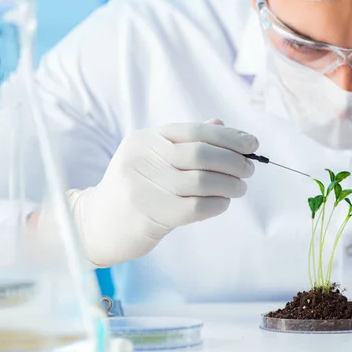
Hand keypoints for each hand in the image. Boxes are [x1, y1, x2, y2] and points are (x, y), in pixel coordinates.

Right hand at [67, 119, 257, 266]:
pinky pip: (197, 207)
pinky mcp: (151, 215)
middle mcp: (142, 159)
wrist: (99, 224)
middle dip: (234, 160)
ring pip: (202, 181)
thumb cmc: (137, 187)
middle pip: (201, 154)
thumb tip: (224, 127)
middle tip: (250, 168)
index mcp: (145, 139)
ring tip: (240, 187)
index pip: (195, 131)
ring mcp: (144, 187)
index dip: (229, 137)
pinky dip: (218, 203)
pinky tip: (223, 202)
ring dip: (230, 184)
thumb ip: (186, 142)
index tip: (252, 144)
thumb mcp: (153, 158)